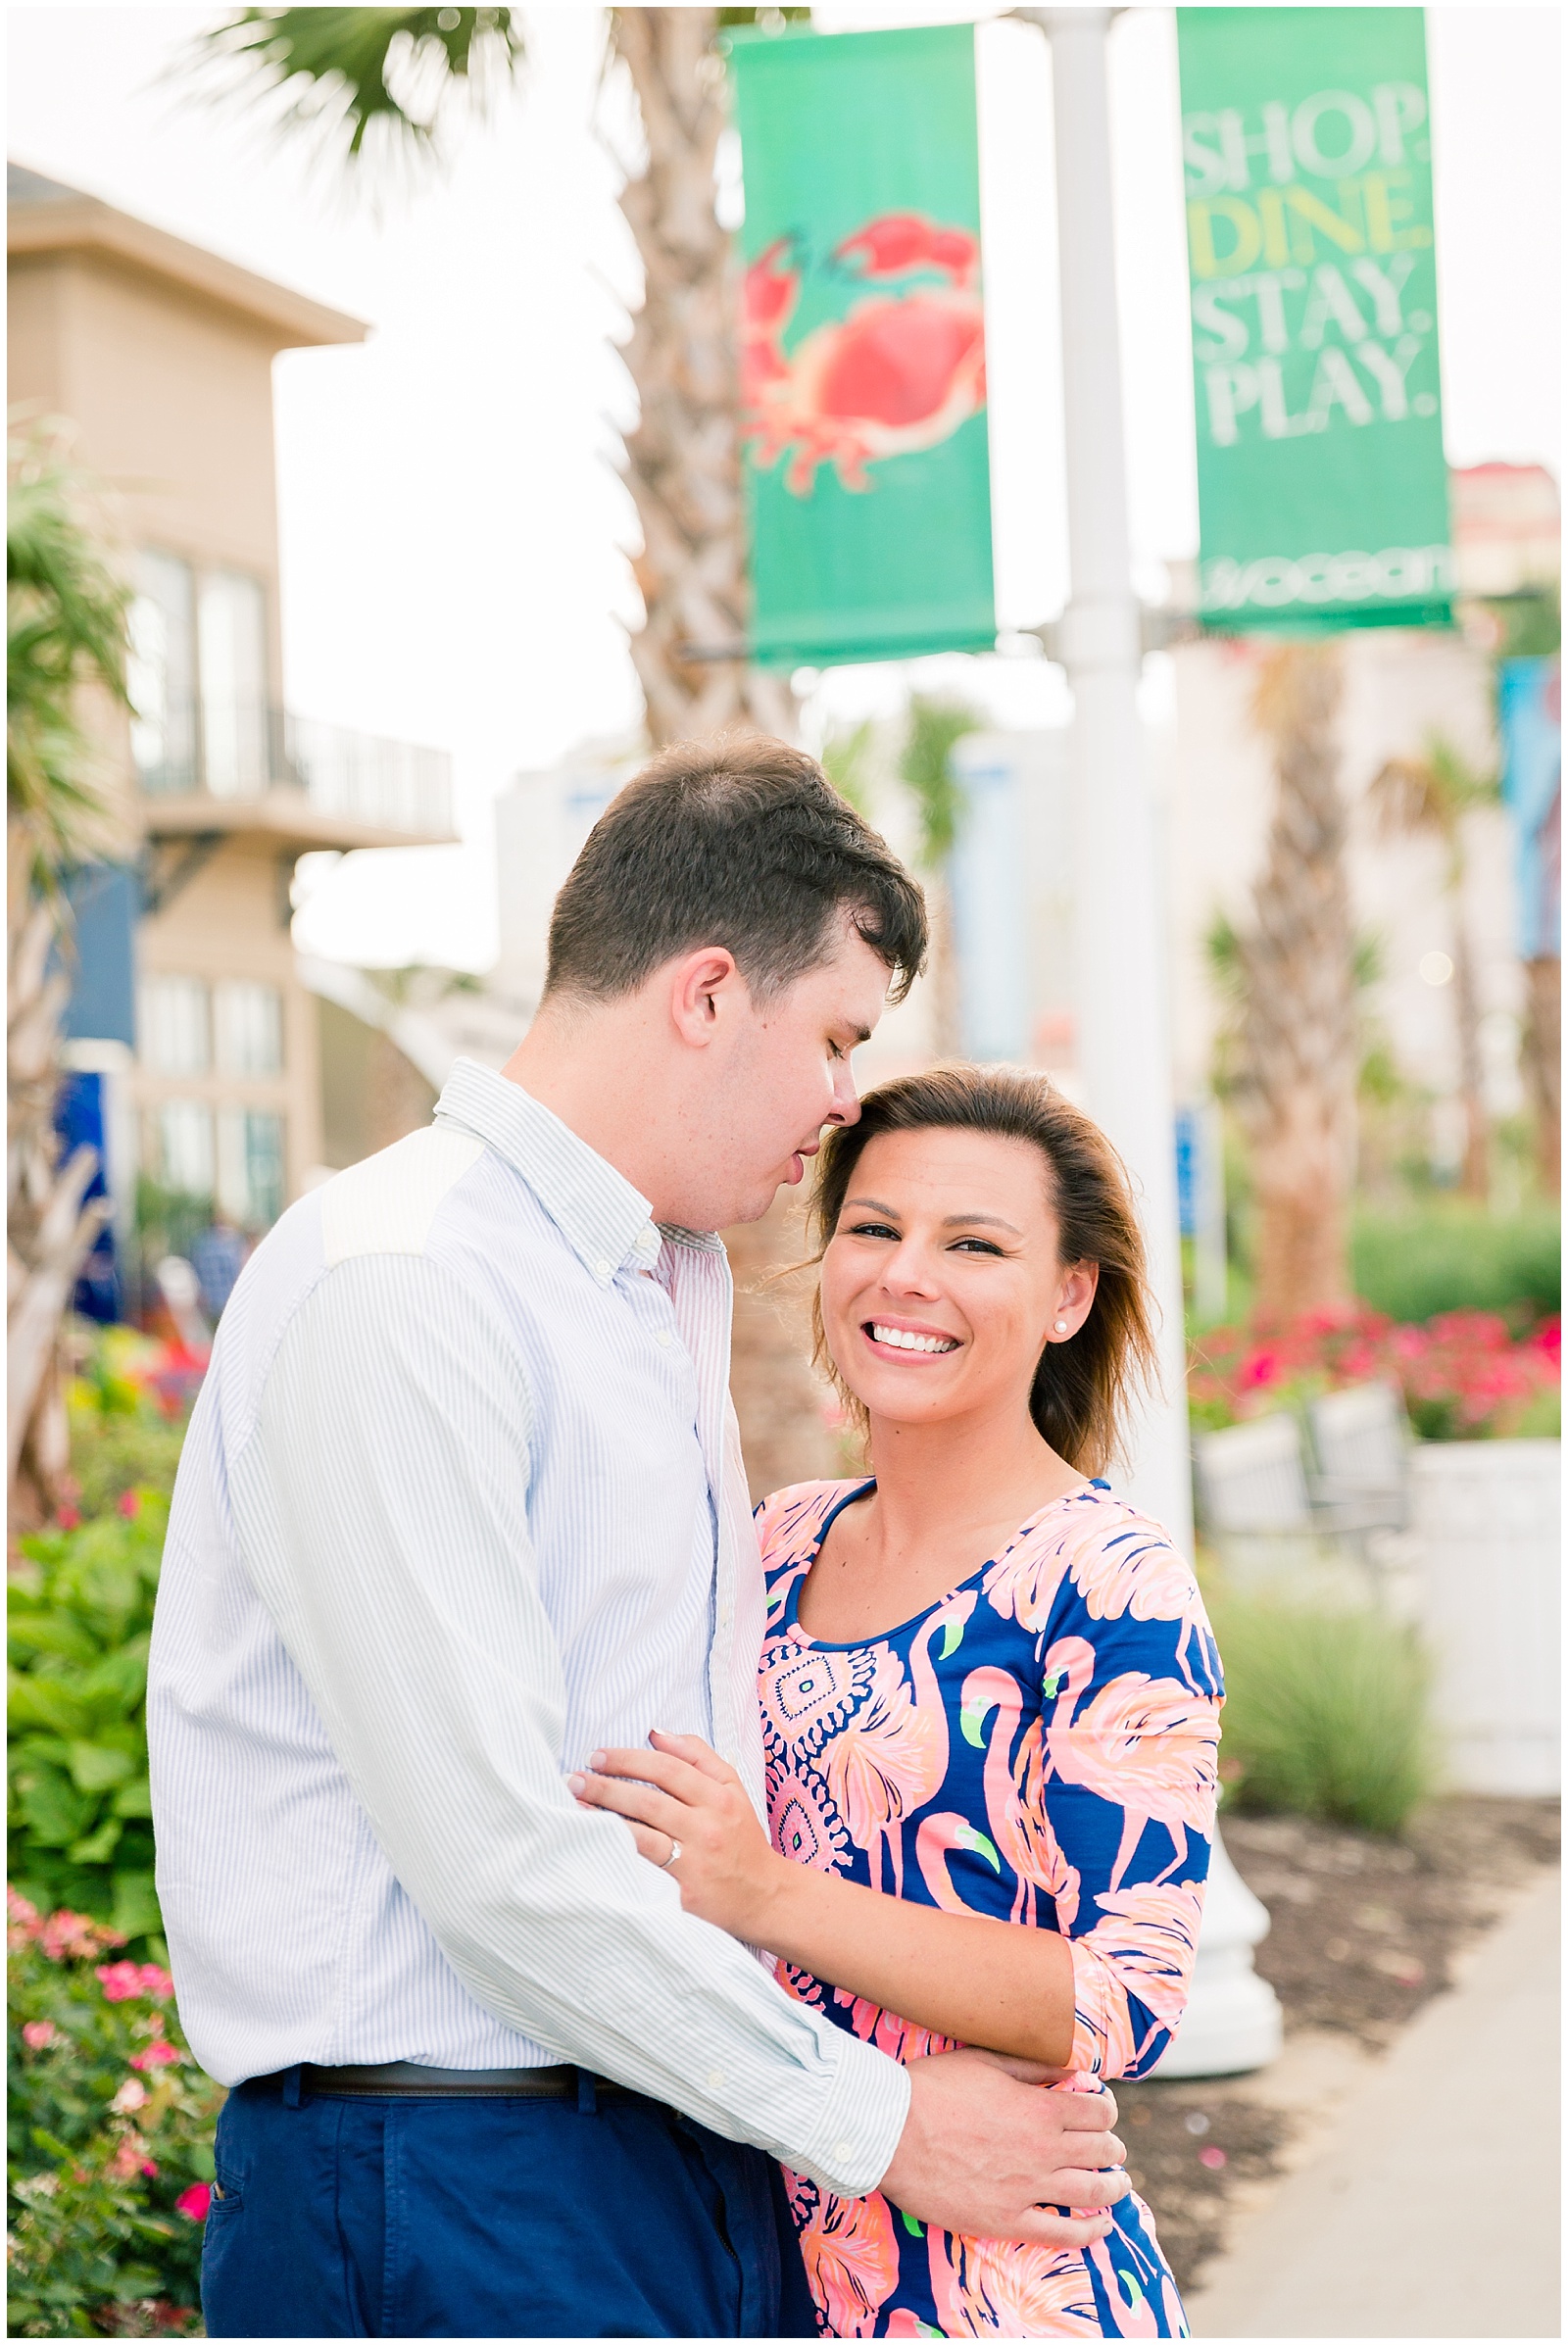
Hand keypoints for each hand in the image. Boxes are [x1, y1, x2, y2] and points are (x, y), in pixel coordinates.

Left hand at [568, 1731, 784, 1942]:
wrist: (764, 1896)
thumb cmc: (741, 1837)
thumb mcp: (733, 1788)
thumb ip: (698, 1755)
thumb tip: (655, 1733)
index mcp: (720, 1797)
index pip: (667, 1769)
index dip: (628, 1759)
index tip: (598, 1755)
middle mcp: (708, 1827)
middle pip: (649, 1800)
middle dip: (606, 1785)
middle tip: (575, 1777)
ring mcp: (695, 1862)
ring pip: (642, 1834)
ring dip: (604, 1818)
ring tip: (575, 1805)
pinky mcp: (684, 1893)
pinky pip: (644, 1869)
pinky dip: (618, 1853)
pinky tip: (595, 1842)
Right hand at [879, 2049, 1129, 2248]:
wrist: (892, 2133)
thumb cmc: (934, 2088)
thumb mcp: (985, 2061)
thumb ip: (1033, 2066)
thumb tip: (1071, 2069)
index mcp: (1039, 2109)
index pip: (1097, 2112)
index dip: (1108, 2110)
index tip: (1105, 2112)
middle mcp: (1042, 2151)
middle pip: (1100, 2152)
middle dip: (1113, 2149)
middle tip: (1113, 2149)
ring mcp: (1026, 2189)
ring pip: (1090, 2193)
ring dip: (1113, 2188)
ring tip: (1120, 2184)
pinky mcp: (1006, 2220)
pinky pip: (1060, 2233)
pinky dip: (1089, 2231)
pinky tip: (1101, 2227)